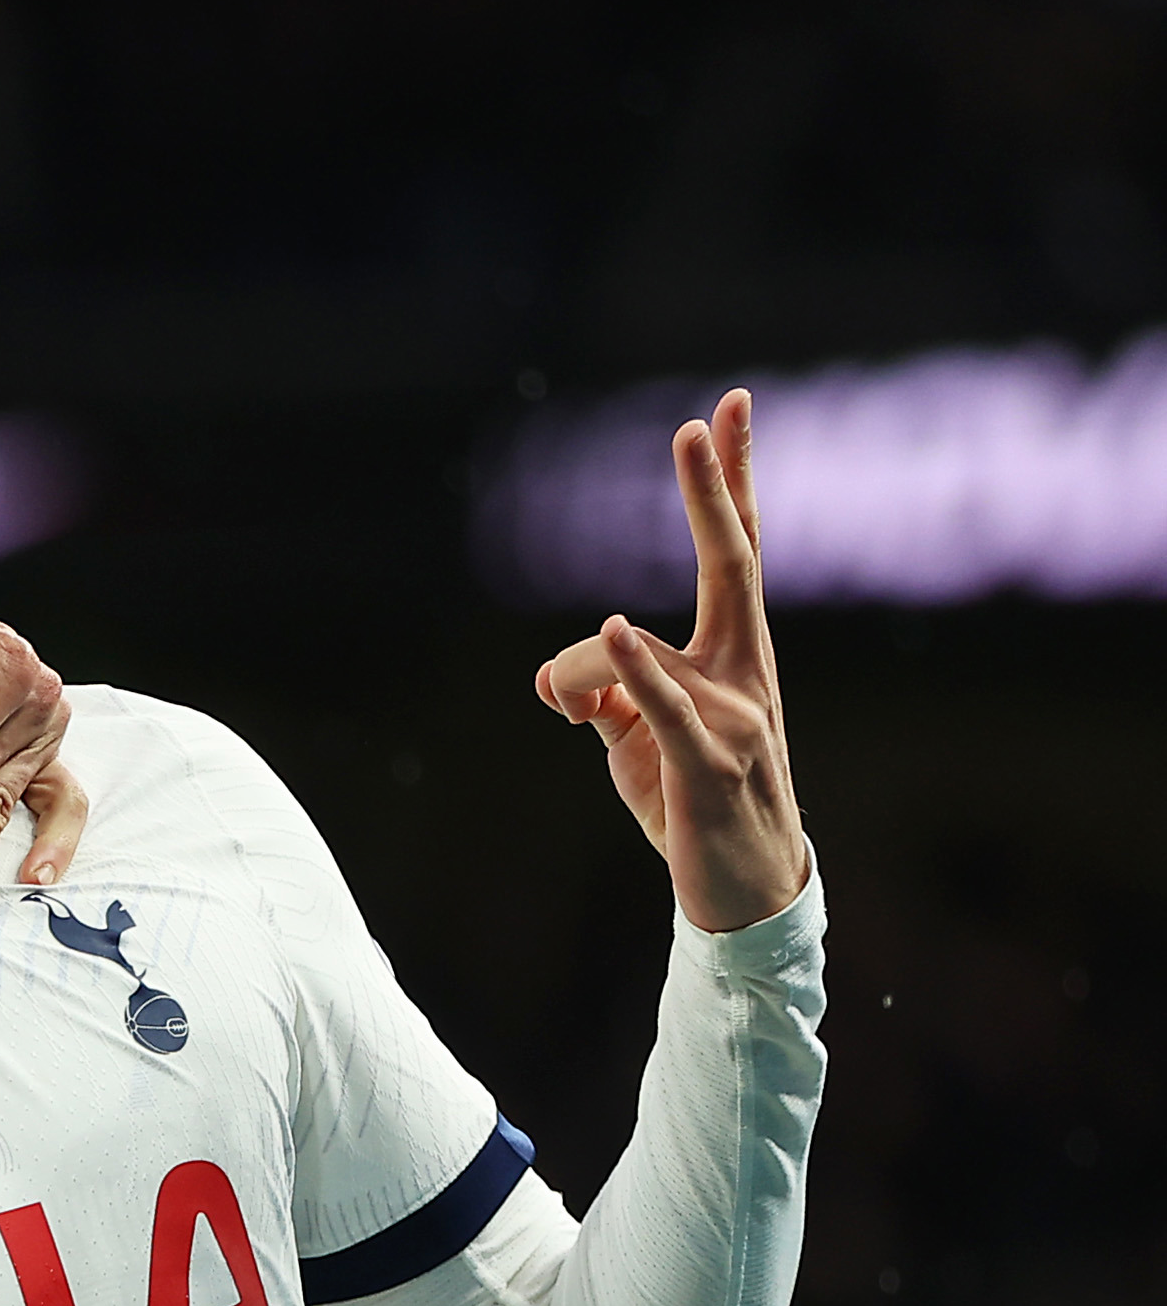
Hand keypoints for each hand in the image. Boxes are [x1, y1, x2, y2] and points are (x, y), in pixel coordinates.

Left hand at [533, 388, 811, 933]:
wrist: (744, 896)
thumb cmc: (692, 804)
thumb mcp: (635, 737)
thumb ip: (601, 690)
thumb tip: (560, 676)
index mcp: (732, 654)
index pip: (737, 550)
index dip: (730, 479)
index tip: (725, 409)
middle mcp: (745, 670)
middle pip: (732, 562)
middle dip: (713, 489)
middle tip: (701, 420)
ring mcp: (735, 715)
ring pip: (622, 655)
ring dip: (574, 684)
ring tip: (573, 717)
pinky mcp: (707, 762)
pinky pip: (660, 704)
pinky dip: (630, 670)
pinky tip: (615, 631)